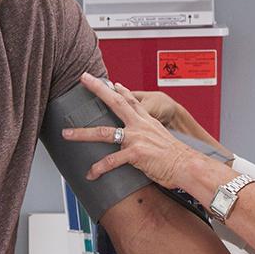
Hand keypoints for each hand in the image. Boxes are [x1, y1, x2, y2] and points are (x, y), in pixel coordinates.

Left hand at [62, 73, 196, 189]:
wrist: (188, 166)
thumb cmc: (178, 158)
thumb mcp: (165, 140)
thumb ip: (152, 136)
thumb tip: (147, 142)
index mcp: (148, 121)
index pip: (132, 100)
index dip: (120, 90)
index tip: (111, 82)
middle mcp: (140, 125)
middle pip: (114, 102)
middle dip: (97, 89)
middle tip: (83, 79)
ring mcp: (136, 138)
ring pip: (103, 133)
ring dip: (82, 133)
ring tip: (66, 134)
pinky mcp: (135, 153)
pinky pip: (111, 161)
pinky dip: (98, 168)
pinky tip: (91, 174)